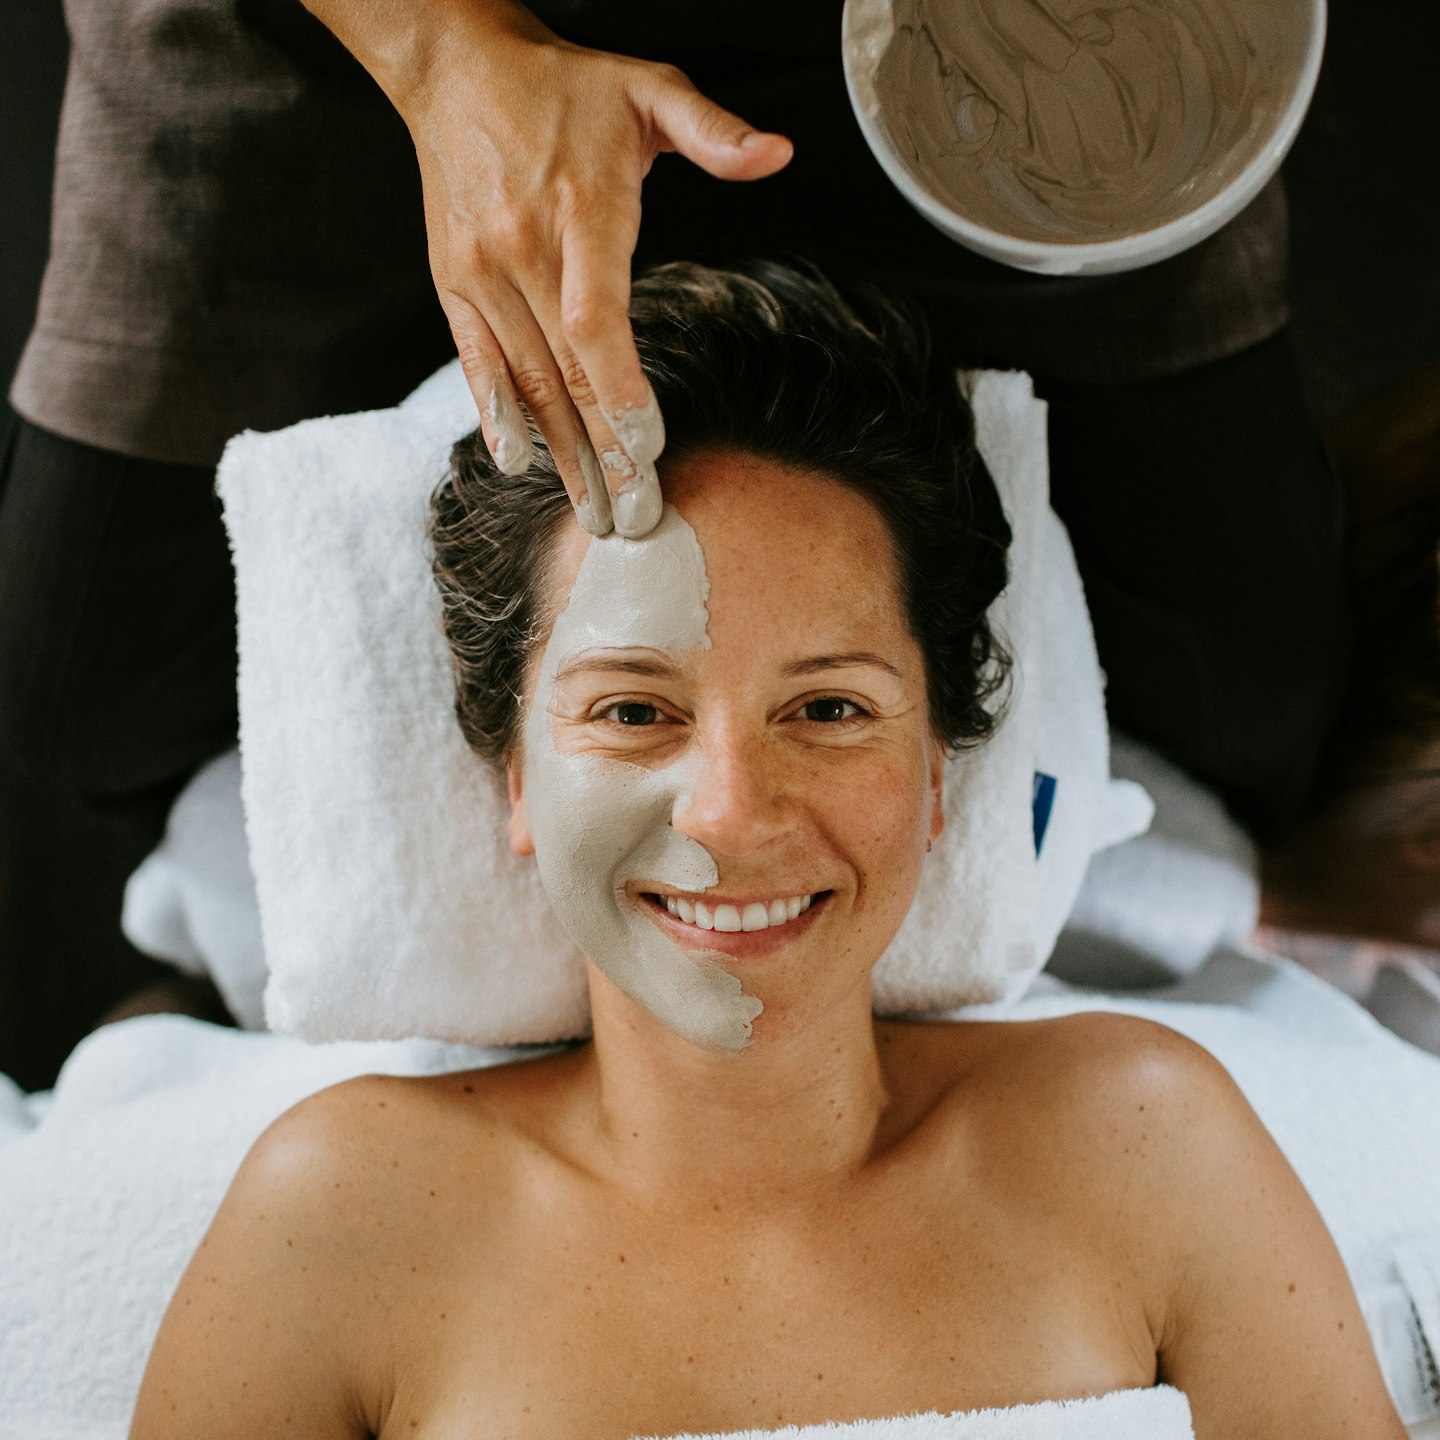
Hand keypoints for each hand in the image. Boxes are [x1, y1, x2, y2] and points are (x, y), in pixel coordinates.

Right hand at [386, 3, 792, 534]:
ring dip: (561, 454)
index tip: (649, 448)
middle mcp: (524, 248)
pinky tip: (519, 465)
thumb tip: (778, 153)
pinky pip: (477, 363)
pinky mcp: (454, 285)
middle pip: (566, 371)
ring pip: (526, 382)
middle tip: (635, 518)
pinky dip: (496, 416)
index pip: (598, 319)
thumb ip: (713, 129)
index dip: (622, 390)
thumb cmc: (565, 87)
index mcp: (579, 209)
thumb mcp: (648, 87)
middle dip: (604, 453)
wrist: (456, 68)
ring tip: (591, 514)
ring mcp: (482, 272)